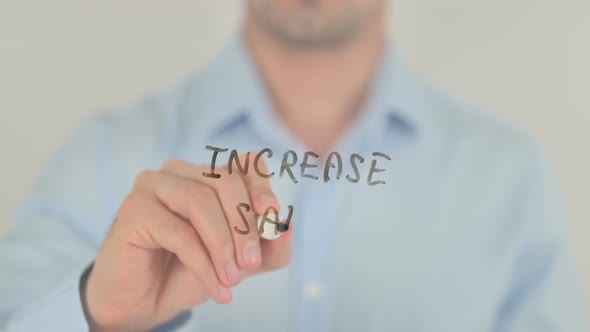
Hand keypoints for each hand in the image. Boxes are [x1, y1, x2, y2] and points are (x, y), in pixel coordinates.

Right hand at [82, 157, 291, 330]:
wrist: (142, 303)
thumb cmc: (188, 273)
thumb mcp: (239, 262)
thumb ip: (267, 248)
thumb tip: (287, 229)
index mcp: (206, 176)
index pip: (245, 164)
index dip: (262, 187)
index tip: (272, 217)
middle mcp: (179, 172)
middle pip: (225, 181)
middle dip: (244, 225)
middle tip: (251, 264)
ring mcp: (152, 186)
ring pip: (201, 201)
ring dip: (223, 245)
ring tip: (232, 279)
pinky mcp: (133, 209)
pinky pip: (178, 231)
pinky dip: (203, 263)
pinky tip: (216, 288)